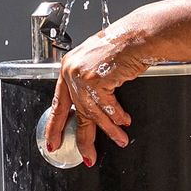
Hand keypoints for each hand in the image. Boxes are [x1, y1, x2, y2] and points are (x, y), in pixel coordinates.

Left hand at [45, 14, 155, 166]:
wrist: (138, 36)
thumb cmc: (123, 46)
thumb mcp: (99, 64)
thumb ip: (90, 83)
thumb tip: (91, 108)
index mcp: (68, 66)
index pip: (59, 102)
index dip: (55, 125)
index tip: (53, 141)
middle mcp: (71, 71)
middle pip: (76, 113)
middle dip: (83, 138)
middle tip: (86, 155)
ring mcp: (82, 76)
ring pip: (94, 113)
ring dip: (109, 130)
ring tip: (120, 140)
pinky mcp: (95, 80)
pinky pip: (108, 108)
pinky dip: (118, 117)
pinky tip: (124, 121)